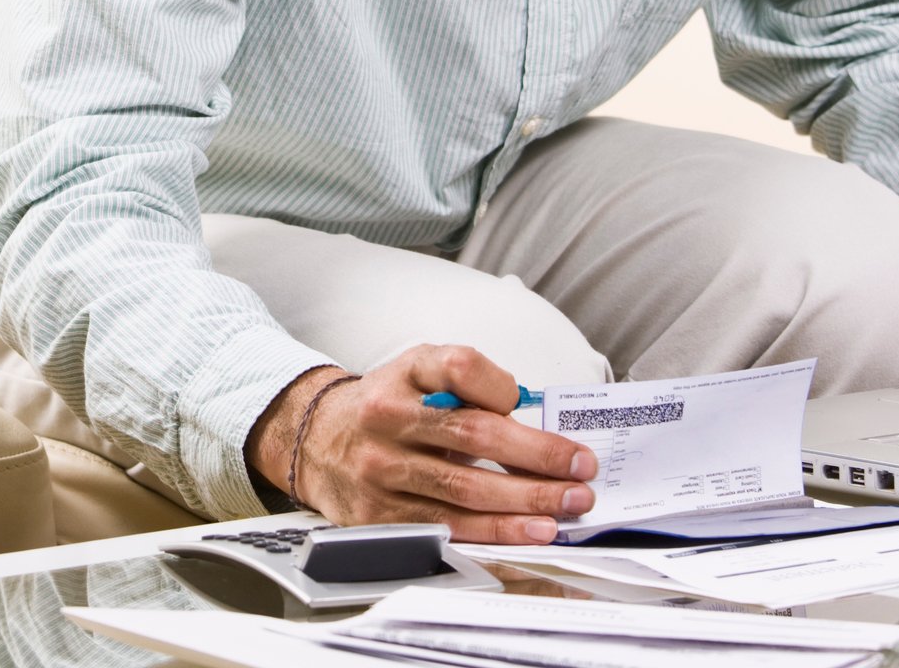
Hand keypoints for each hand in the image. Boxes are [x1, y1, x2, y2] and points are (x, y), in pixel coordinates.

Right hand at [244, 346, 598, 543]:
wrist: (316, 440)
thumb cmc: (386, 402)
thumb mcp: (417, 367)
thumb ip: (467, 377)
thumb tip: (524, 410)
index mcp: (403, 375)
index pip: (459, 368)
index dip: (500, 387)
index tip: (529, 403)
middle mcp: (388, 421)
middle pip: (472, 438)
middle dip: (536, 456)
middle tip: (581, 468)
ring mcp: (381, 473)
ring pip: (464, 491)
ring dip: (525, 500)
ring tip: (569, 503)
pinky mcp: (380, 518)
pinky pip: (447, 527)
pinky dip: (494, 531)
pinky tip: (529, 531)